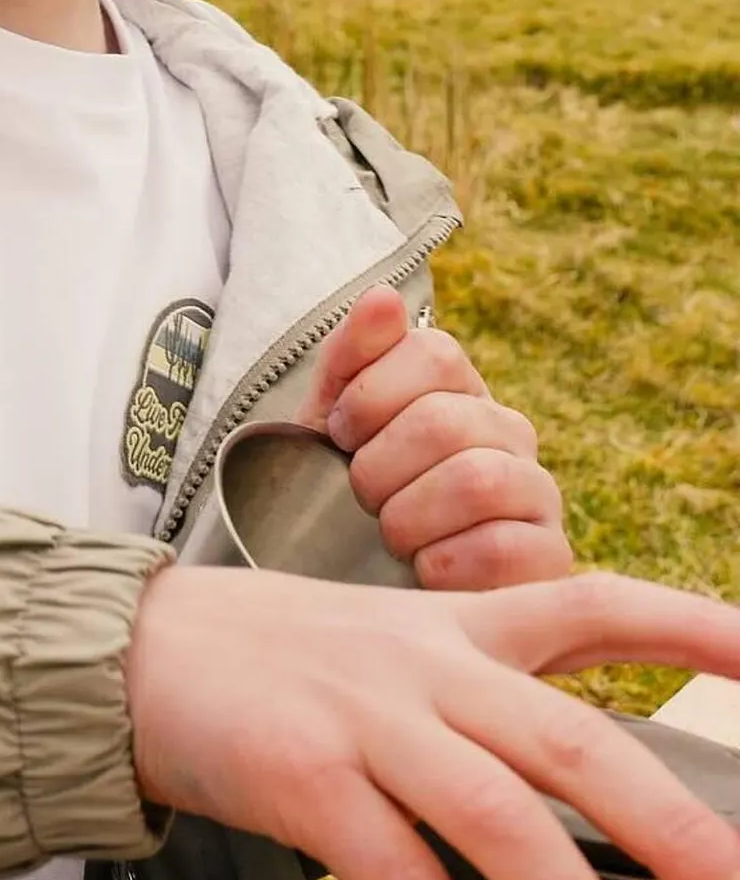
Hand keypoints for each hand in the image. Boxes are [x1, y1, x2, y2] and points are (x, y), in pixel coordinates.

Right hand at [126, 566, 739, 879]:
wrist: (129, 651)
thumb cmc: (259, 658)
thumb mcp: (376, 640)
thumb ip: (467, 681)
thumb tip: (558, 765)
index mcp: (451, 627)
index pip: (593, 605)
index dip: (693, 626)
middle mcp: (423, 667)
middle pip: (574, 743)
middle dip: (680, 828)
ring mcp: (364, 719)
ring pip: (499, 816)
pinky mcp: (303, 775)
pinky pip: (397, 875)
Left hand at [299, 286, 568, 588]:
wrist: (357, 582)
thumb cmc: (344, 496)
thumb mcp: (328, 423)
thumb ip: (352, 358)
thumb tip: (383, 297)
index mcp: (459, 388)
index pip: (433, 352)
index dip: (369, 396)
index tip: (338, 435)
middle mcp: (510, 431)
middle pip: (445, 420)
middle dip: (377, 467)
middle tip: (359, 497)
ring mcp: (539, 494)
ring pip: (477, 481)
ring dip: (407, 516)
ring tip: (389, 535)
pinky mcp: (551, 559)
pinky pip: (501, 550)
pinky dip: (441, 564)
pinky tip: (422, 570)